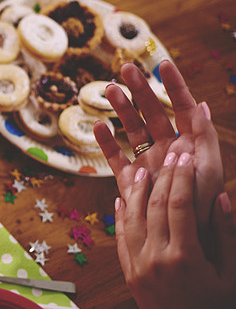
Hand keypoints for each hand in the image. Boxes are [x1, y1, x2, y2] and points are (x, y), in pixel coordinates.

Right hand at [94, 60, 223, 256]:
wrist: (191, 245)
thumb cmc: (207, 211)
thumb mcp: (210, 171)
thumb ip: (204, 139)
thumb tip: (200, 105)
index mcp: (191, 145)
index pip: (182, 107)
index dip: (173, 85)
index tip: (161, 64)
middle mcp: (168, 150)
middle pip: (153, 112)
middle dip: (140, 89)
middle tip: (125, 68)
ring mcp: (149, 164)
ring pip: (132, 130)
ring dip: (121, 110)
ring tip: (108, 89)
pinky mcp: (132, 182)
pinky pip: (116, 159)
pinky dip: (106, 143)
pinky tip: (97, 125)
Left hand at [116, 154, 235, 308]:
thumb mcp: (231, 274)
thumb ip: (225, 234)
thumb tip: (219, 196)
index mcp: (185, 257)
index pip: (180, 206)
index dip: (182, 178)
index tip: (185, 158)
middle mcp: (156, 258)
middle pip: (156, 207)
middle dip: (162, 178)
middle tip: (167, 155)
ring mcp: (138, 266)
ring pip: (133, 219)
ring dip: (137, 192)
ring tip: (141, 170)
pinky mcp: (127, 274)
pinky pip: (121, 239)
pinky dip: (121, 216)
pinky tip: (122, 199)